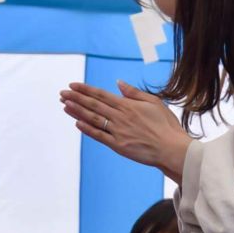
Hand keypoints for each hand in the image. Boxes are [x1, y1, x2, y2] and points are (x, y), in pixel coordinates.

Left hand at [60, 80, 191, 180]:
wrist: (171, 148)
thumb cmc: (166, 126)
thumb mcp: (154, 102)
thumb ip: (134, 93)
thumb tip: (118, 83)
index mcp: (128, 105)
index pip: (101, 95)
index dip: (85, 89)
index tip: (72, 85)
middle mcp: (120, 117)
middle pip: (93, 105)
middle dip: (76, 98)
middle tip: (62, 93)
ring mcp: (118, 131)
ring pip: (93, 119)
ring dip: (77, 111)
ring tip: (64, 105)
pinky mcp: (118, 146)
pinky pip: (99, 136)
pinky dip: (87, 129)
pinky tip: (77, 123)